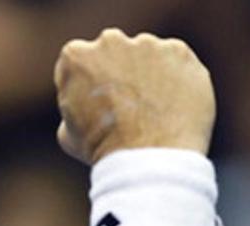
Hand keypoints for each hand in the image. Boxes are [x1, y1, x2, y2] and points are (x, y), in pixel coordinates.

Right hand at [54, 28, 214, 164]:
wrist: (148, 159)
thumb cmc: (104, 150)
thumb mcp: (69, 135)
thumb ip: (75, 107)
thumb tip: (87, 107)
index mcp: (76, 56)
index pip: (80, 64)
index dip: (88, 87)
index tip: (98, 109)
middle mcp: (111, 41)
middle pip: (114, 53)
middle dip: (120, 74)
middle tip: (129, 109)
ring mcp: (148, 45)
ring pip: (148, 57)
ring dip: (151, 76)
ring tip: (155, 114)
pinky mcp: (180, 53)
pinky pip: (178, 64)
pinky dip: (179, 82)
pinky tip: (175, 109)